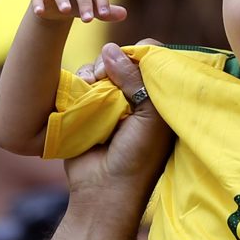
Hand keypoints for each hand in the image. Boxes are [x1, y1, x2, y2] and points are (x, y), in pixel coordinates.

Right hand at [31, 0, 126, 23]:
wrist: (55, 6)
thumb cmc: (79, 4)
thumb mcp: (93, 8)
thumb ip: (107, 11)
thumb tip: (124, 14)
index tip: (104, 14)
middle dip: (85, 2)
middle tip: (88, 20)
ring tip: (65, 11)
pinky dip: (39, 2)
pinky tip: (40, 12)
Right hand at [64, 43, 173, 200]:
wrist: (104, 191)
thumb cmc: (138, 157)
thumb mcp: (149, 117)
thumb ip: (137, 80)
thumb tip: (111, 49)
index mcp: (159, 96)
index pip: (153, 58)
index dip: (141, 54)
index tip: (130, 62)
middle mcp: (136, 94)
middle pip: (124, 58)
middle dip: (113, 63)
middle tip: (106, 77)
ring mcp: (111, 99)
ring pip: (101, 66)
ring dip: (95, 72)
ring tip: (93, 89)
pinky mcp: (87, 105)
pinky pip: (82, 80)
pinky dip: (81, 81)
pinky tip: (81, 93)